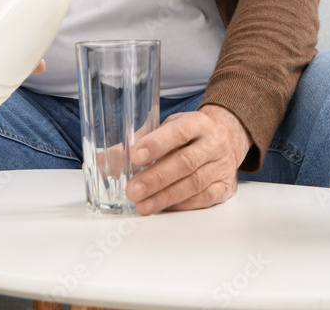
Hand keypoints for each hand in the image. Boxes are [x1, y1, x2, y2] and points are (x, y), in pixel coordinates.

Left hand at [124, 104, 251, 214]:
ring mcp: (221, 166)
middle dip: (156, 178)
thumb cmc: (189, 133)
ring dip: (165, 196)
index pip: (178, 131)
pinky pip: (203, 199)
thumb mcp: (167, 128)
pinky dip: (181, 204)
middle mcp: (212, 143)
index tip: (135, 156)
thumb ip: (137, 142)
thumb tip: (101, 160)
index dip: (157, 143)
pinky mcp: (224, 187)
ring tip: (142, 204)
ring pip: (194, 183)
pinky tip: (163, 207)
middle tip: (133, 190)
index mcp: (197, 123)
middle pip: (185, 162)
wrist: (227, 136)